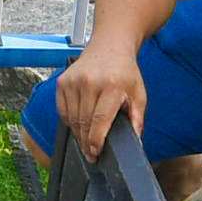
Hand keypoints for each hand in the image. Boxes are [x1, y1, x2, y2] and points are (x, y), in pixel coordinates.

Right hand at [52, 39, 146, 160]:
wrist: (109, 46)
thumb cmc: (125, 72)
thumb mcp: (139, 93)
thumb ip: (137, 118)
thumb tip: (135, 140)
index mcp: (112, 86)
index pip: (100, 119)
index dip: (96, 140)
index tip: (95, 153)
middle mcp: (90, 82)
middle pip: (84, 122)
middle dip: (86, 142)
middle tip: (91, 154)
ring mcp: (73, 81)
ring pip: (72, 118)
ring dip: (78, 134)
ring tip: (85, 142)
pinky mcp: (62, 82)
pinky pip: (62, 110)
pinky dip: (69, 121)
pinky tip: (78, 126)